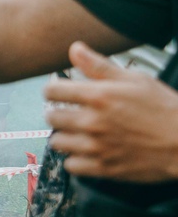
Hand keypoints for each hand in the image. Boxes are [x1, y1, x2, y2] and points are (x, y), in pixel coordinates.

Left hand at [42, 42, 177, 181]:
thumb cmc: (164, 109)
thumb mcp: (135, 80)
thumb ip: (99, 66)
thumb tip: (74, 48)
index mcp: (98, 97)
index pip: (51, 91)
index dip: (53, 90)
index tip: (60, 93)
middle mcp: (92, 121)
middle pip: (51, 117)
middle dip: (59, 113)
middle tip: (72, 114)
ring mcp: (96, 146)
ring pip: (57, 142)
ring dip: (65, 137)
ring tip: (79, 133)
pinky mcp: (103, 167)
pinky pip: (71, 165)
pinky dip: (76, 159)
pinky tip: (87, 151)